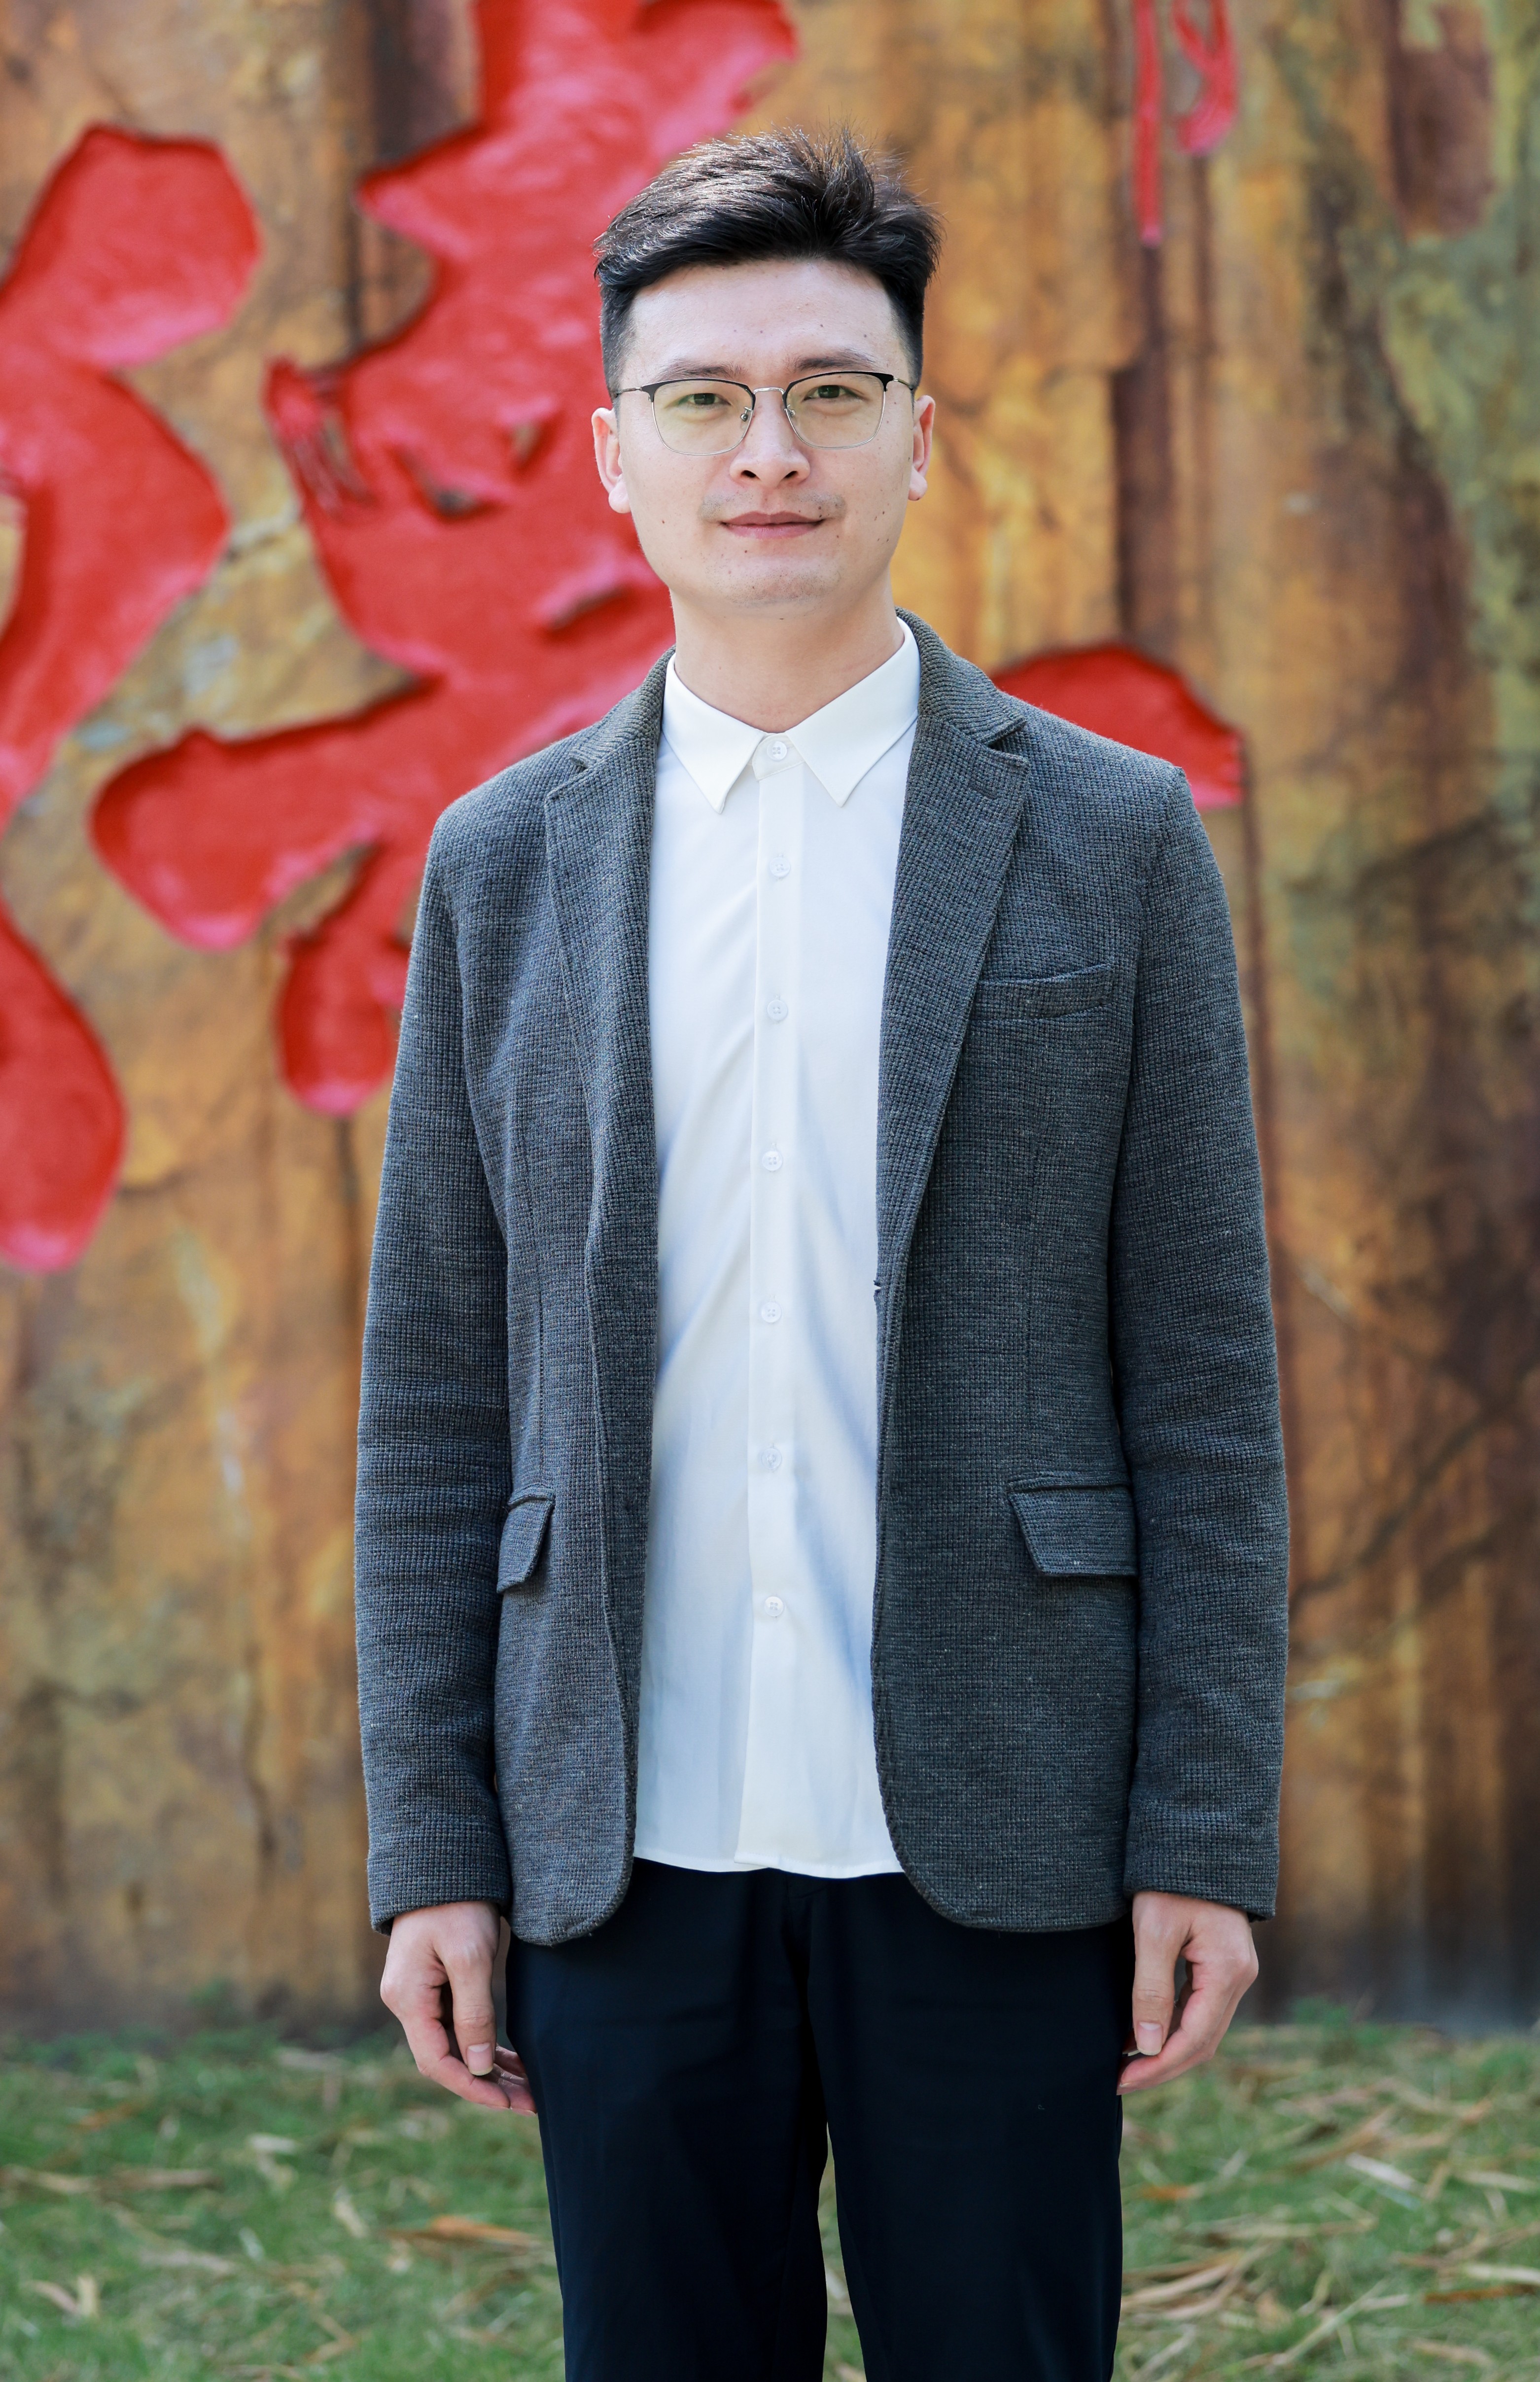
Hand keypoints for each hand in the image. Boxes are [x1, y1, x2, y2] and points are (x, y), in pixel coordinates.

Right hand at [379, 1900, 534, 2112]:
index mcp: (408, 1999)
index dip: (472, 2087)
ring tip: (528, 2087)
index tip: (507, 2104)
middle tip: (530, 2102)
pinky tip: (510, 2058)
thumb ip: (473, 2011)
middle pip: (447, 2059)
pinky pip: (457, 2025)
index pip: (437, 2062)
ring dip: (489, 2067)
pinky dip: (483, 2043)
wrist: (444, 1862)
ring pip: (455, 2045)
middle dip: (487, 2083)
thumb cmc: (456, 1904)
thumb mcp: (470, 1956)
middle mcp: (407, 2002)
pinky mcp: (434, 1984)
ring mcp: (419, 1994)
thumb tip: (479, 2065)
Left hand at [1117, 1891, 1257, 2094]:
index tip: (1122, 2079)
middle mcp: (1239, 1976)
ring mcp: (1234, 1970)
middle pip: (1203, 2041)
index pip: (1194, 2039)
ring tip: (1126, 2062)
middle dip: (1162, 2065)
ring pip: (1202, 2027)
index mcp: (1227, 1972)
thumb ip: (1151, 1990)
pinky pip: (1200, 2007)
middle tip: (1120, 2080)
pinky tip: (1143, 2032)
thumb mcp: (1153, 1933)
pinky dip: (1173, 2026)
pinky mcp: (1222, 1963)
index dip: (1158, 2066)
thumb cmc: (1169, 1881)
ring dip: (1167, 2049)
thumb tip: (1147, 2046)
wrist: (1193, 1838)